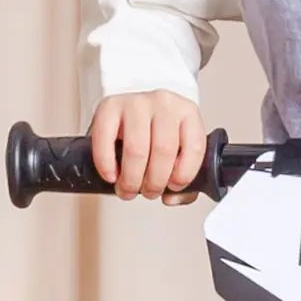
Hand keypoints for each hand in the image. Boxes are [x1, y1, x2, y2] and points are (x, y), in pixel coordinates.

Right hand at [89, 90, 205, 203]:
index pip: (194, 147)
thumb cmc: (155, 131)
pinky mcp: (109, 106)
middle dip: (155, 182)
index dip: (183, 175)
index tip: (172, 187)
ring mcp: (136, 102)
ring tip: (129, 189)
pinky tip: (111, 176)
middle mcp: (164, 103)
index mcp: (188, 113)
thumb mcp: (177, 148)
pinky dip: (107, 164)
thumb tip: (171, 198)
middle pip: (164, 151)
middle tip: (149, 193)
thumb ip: (182, 176)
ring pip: (137, 149)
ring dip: (132, 178)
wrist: (130, 110)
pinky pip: (106, 140)